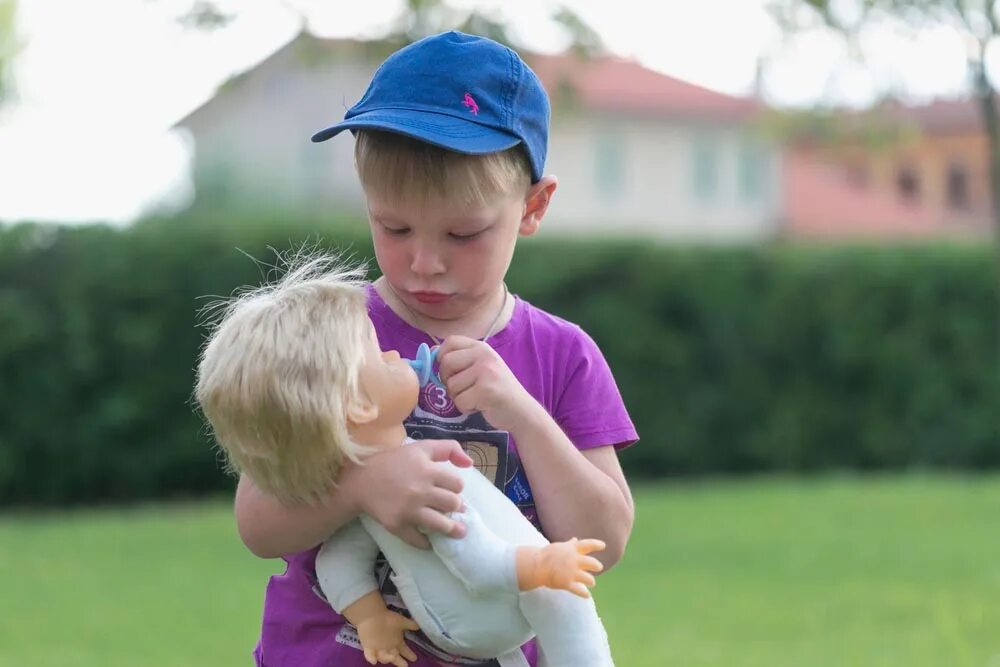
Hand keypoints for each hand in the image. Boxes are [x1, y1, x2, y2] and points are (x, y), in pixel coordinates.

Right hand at [346, 439, 471, 548]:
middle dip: (456, 507)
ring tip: (458, 532)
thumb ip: (448, 448)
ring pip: (441, 525)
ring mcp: (409, 510)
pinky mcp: (397, 525)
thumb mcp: (421, 447)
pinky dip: (426, 543)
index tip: (451, 490)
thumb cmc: (394, 462)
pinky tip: (430, 542)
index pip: (457, 484)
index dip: (456, 487)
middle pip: (452, 504)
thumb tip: (470, 463)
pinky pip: (418, 540)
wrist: (361, 480)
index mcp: (427, 470)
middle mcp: (420, 490)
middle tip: (453, 509)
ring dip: (452, 530)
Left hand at [355, 610, 419, 666]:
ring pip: (383, 658)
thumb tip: (418, 626)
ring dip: (387, 658)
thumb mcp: (401, 621)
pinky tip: (374, 661)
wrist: (373, 614)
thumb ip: (410, 624)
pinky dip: (371, 658)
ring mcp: (378, 648)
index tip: (414, 658)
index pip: (404, 650)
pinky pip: (369, 656)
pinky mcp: (368, 647)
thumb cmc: (388, 618)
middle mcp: (388, 647)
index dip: (409, 654)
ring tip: (392, 656)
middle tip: (405, 665)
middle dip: (400, 662)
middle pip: (395, 658)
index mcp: (396, 642)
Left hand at [436, 336, 535, 429]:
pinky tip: (479, 406)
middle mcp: (484, 355)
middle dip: (448, 380)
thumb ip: (460, 358)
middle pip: (446, 363)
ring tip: (475, 397)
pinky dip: (466, 408)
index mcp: (481, 347)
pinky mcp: (486, 390)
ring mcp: (486, 372)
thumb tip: (432, 351)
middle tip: (464, 388)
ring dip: (458, 397)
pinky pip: (460, 401)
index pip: (449, 341)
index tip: (450, 371)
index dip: (442, 356)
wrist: (521, 410)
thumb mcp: (481, 367)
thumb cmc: (497, 390)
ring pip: (451, 385)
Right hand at [518, 538, 605, 598]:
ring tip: (592, 582)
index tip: (603, 546)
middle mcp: (574, 560)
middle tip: (598, 567)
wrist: (536, 565)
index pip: (588, 544)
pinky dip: (584, 593)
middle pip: (592, 563)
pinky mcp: (567, 583)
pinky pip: (579, 590)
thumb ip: (570, 545)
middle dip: (596, 565)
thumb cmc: (546, 555)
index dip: (597, 545)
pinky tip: (587, 595)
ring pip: (588, 579)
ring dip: (591, 581)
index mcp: (572, 549)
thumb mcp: (559, 547)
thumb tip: (576, 540)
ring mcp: (571, 572)